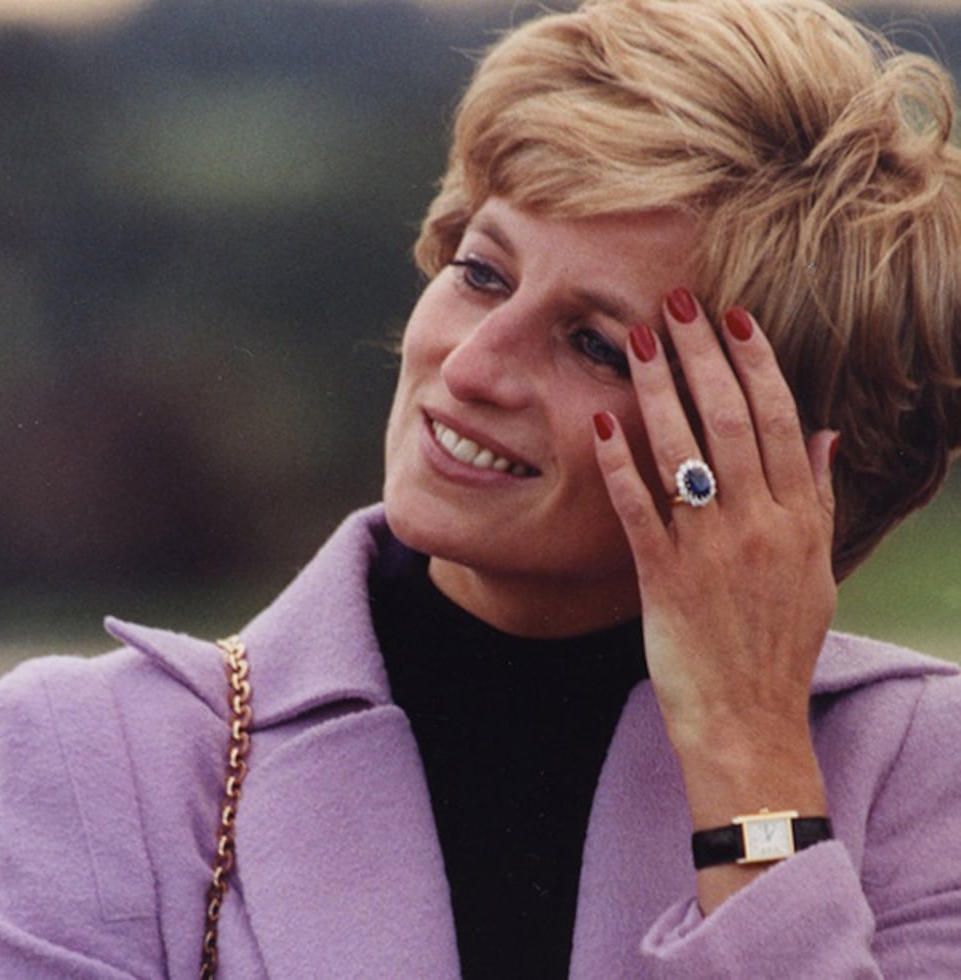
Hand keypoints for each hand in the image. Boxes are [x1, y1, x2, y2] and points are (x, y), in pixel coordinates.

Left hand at [593, 290, 837, 909]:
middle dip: (704, 356)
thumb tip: (825, 435)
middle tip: (677, 304)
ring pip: (686, 452)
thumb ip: (818, 498)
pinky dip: (618, 464)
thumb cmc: (779, 645)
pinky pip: (639, 509)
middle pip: (733, 421)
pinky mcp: (664, 579)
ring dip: (661, 390)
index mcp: (798, 519)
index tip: (735, 317)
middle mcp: (759, 525)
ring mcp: (711, 551)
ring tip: (640, 340)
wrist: (750, 722)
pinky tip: (599, 422)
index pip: (781, 421)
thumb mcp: (817, 570)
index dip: (757, 364)